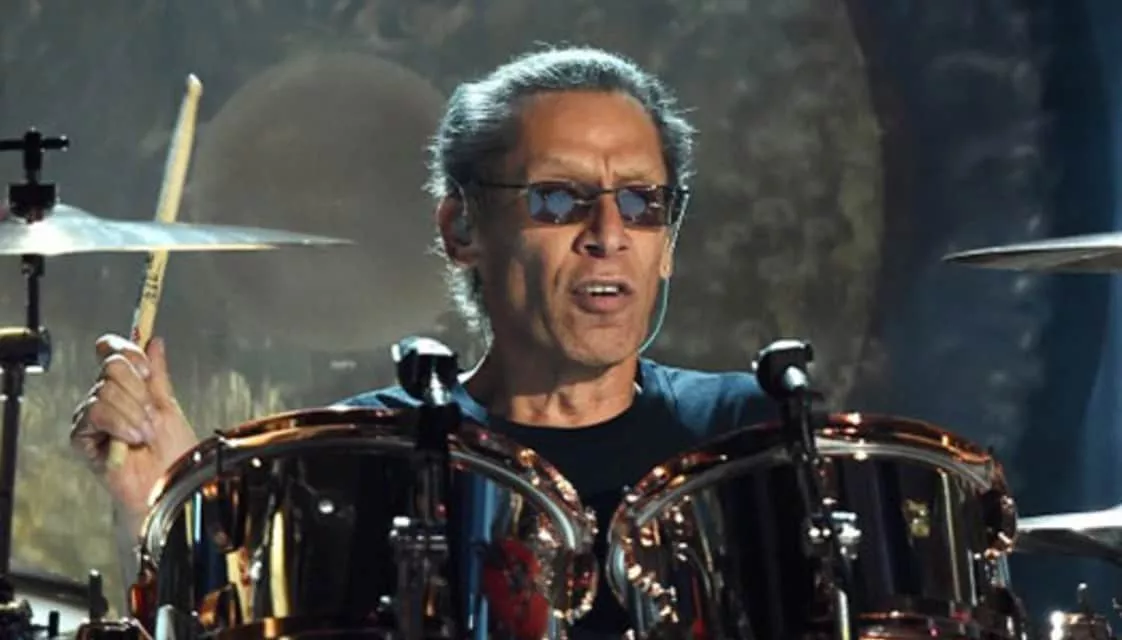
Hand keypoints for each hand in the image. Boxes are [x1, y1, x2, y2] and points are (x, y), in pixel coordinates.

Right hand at [70, 333, 196, 529]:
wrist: (167, 486)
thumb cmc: (173, 454)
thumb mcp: (170, 405)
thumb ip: (158, 374)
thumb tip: (154, 341)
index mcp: (126, 387)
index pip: (112, 352)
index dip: (126, 351)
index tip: (146, 369)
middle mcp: (105, 398)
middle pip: (112, 368)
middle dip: (140, 391)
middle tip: (153, 414)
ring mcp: (91, 416)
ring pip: (105, 391)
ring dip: (134, 412)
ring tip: (146, 433)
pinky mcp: (81, 437)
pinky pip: (96, 413)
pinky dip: (120, 424)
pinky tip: (133, 438)